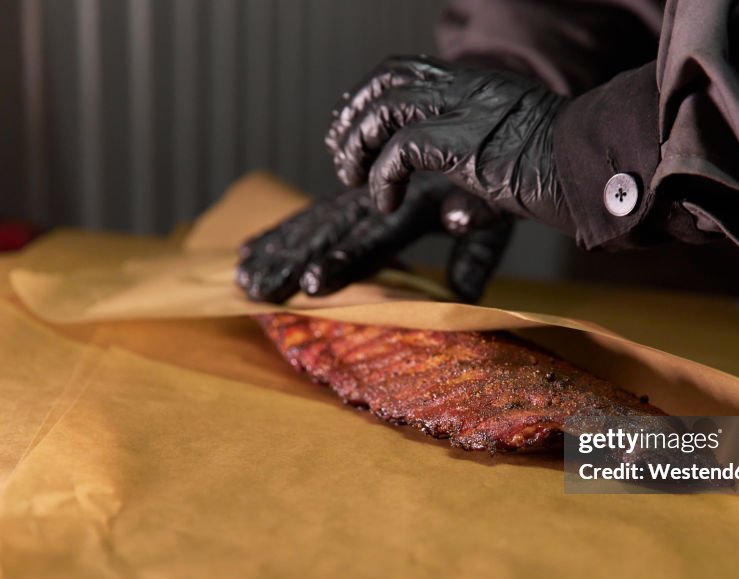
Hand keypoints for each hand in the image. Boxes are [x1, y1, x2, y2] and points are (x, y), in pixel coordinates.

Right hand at [236, 175, 512, 303]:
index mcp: (415, 204)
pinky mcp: (349, 197)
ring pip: (310, 221)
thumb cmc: (491, 183)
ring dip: (276, 251)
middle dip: (291, 261)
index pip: (373, 237)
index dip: (342, 261)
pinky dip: (278, 232)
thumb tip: (464, 293)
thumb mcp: (494, 218)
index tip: (312, 284)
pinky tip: (247, 250)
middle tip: (259, 289)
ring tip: (243, 279)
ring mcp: (360, 195)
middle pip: (328, 229)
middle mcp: (380, 196)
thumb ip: (476, 253)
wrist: (476, 124)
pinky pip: (310, 214)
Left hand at [326, 55, 573, 231]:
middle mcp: (470, 88)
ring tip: (355, 180)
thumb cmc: (571, 175)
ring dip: (359, 145)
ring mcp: (467, 112)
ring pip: (386, 111)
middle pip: (388, 80)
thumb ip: (478, 179)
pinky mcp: (465, 143)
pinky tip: (385, 203)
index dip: (370, 96)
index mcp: (479, 85)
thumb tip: (451, 221)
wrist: (605, 168)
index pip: (407, 71)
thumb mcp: (517, 165)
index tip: (353, 128)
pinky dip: (383, 177)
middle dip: (354, 115)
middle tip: (341, 157)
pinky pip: (402, 150)